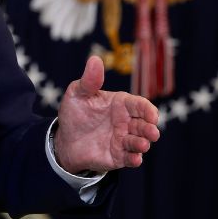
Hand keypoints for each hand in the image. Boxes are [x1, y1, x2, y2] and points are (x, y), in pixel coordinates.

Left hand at [54, 57, 159, 172]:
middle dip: (150, 128)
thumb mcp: (77, 93)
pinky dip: (134, 159)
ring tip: (142, 144)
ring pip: (140, 141)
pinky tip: (135, 159)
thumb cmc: (75, 113)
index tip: (152, 115)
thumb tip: (95, 59)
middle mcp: (126, 122)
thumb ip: (89, 80)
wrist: (65, 139)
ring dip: (143, 143)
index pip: (140, 105)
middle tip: (152, 132)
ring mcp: (124, 139)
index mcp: (121, 104)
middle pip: (144, 124)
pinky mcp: (119, 156)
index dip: (148, 109)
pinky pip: (130, 158)